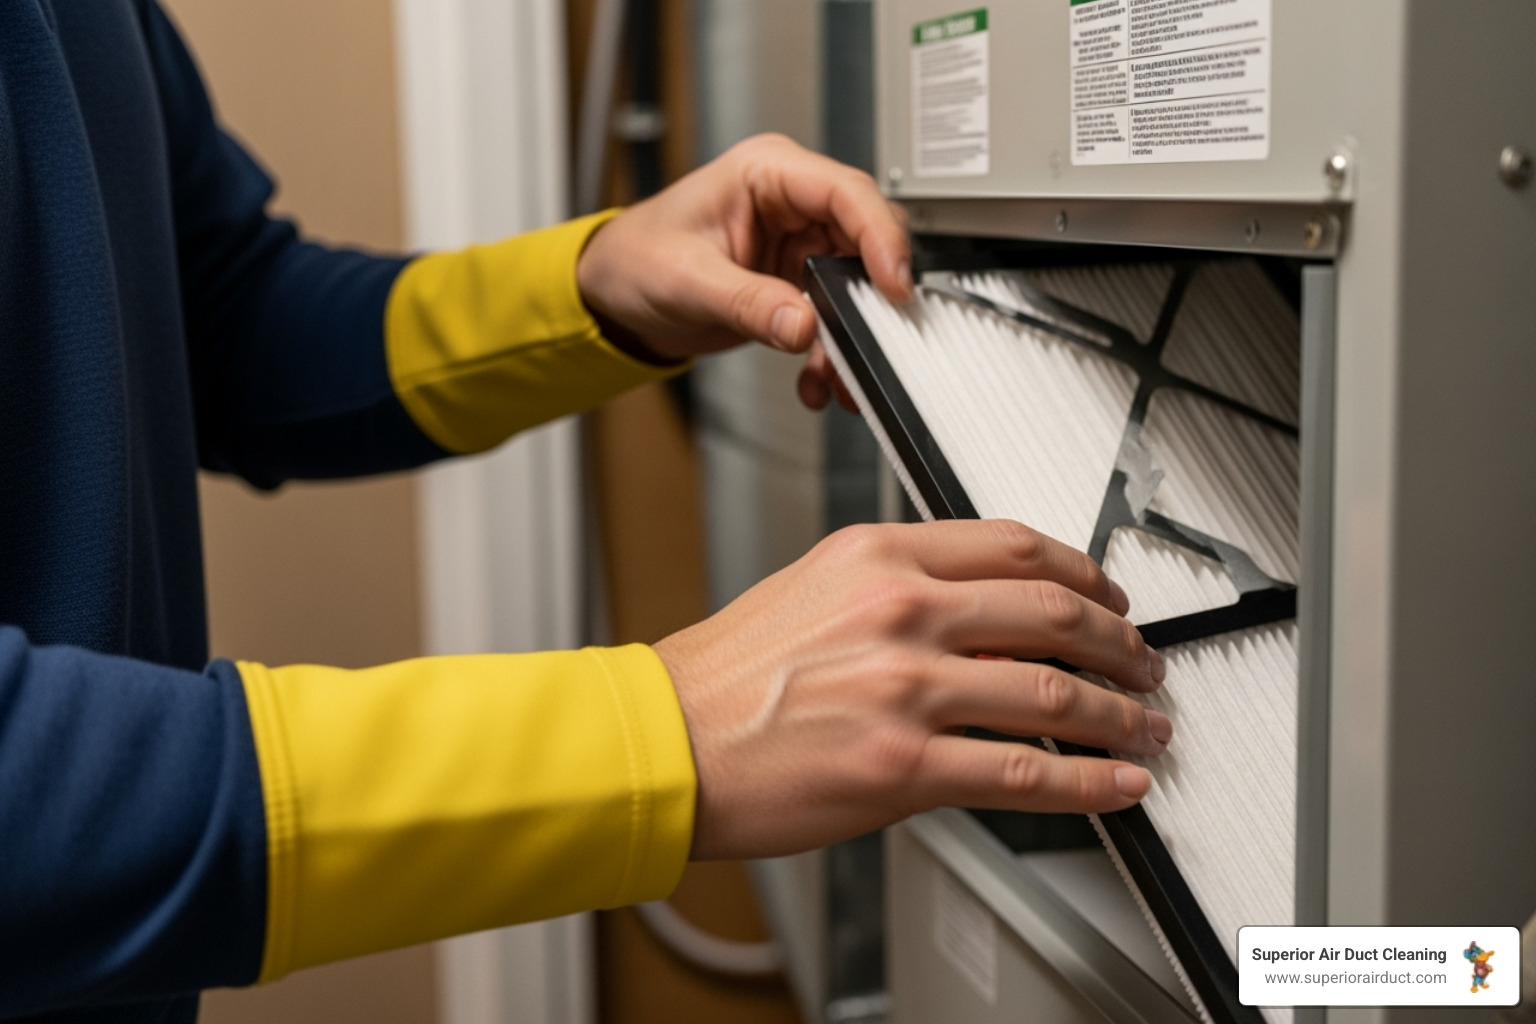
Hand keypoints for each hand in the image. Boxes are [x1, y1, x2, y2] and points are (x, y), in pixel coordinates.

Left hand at [575, 133, 911, 364]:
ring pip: (857, 283)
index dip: (880, 236)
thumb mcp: (687, 280)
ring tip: (839, 375)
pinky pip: (835, 314)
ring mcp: (798, 242)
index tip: (893, 284)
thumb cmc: (635, 258)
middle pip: (864, 238)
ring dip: (853, 332)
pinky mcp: (797, 280)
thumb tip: (804, 324)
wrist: (614, 295)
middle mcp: (790, 202)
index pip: (846, 192)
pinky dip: (832, 350)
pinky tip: (817, 378)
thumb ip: (748, 303)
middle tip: (877, 337)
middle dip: (873, 293)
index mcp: (766, 172)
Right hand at [653, 519, 1170, 859]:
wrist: (666, 740)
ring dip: (1120, 715)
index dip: (1084, 572)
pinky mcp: (902, 766)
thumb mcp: (816, 590)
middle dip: (1120, 642)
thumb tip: (993, 622)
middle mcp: (899, 609)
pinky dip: (1088, 781)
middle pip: (1054, 610)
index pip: (1014, 546)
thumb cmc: (728, 675)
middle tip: (1142, 663)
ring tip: (1145, 728)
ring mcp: (904, 687)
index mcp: (878, 554)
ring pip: (1054, 693)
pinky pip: (1024, 773)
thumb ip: (905, 591)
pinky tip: (1115, 784)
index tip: (1108, 596)